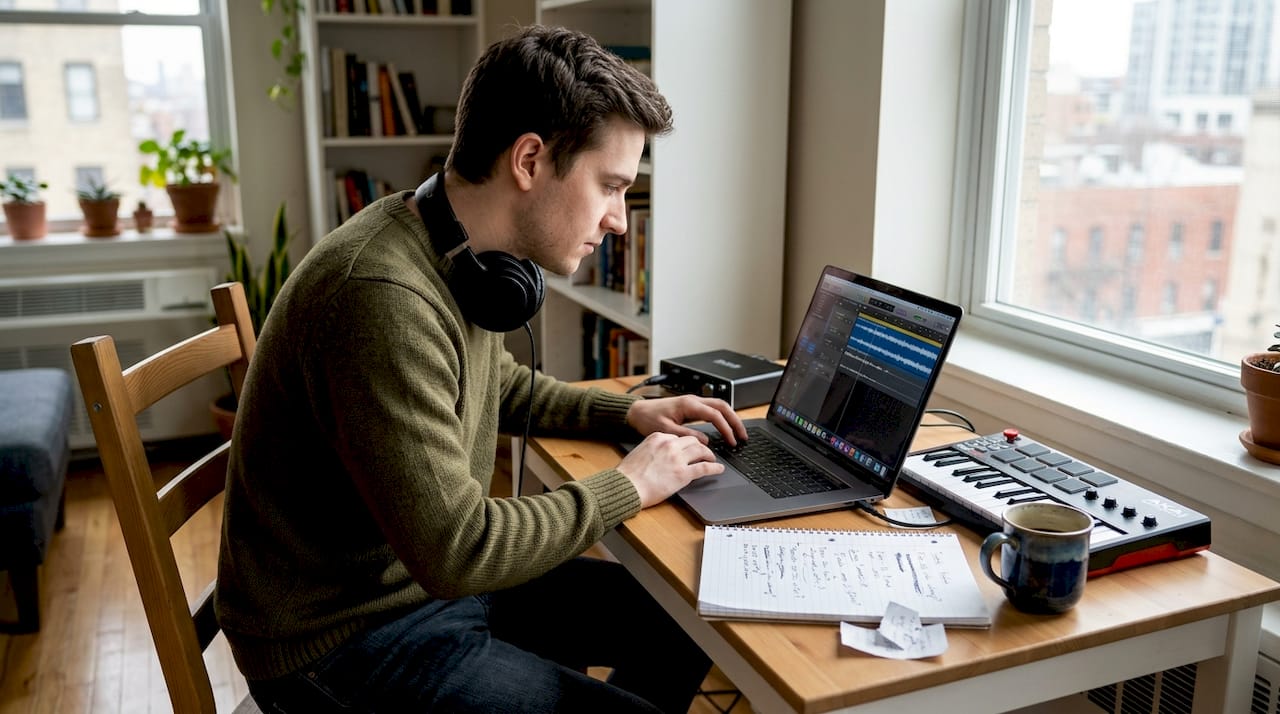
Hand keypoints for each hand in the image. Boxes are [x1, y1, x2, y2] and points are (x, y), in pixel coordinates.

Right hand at [616, 432, 722, 507]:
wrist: (626, 486)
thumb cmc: (628, 475)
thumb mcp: (640, 452)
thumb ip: (653, 450)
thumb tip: (661, 456)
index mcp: (657, 438)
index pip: (678, 436)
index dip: (686, 443)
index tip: (689, 447)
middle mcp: (669, 445)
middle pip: (692, 441)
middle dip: (700, 446)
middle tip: (704, 452)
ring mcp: (677, 459)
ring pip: (701, 451)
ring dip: (709, 455)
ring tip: (712, 459)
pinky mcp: (683, 474)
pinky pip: (704, 467)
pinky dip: (714, 468)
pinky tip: (718, 469)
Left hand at [626, 395, 747, 445]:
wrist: (637, 412)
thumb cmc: (648, 419)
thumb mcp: (666, 431)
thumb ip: (686, 436)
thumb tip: (705, 440)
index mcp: (689, 405)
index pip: (715, 415)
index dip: (726, 429)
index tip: (732, 441)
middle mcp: (693, 401)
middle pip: (723, 406)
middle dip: (735, 421)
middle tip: (743, 436)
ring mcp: (693, 402)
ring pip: (719, 406)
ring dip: (731, 418)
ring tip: (738, 433)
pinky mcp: (691, 407)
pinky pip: (712, 409)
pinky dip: (722, 418)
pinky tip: (725, 428)